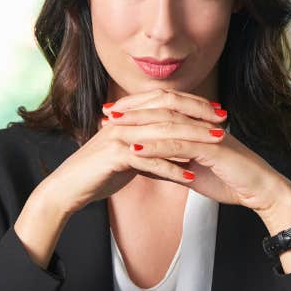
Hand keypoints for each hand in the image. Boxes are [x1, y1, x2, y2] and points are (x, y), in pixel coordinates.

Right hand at [36, 90, 228, 216]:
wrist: (67, 188)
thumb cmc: (98, 173)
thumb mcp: (127, 155)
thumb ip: (150, 149)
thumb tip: (177, 153)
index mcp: (128, 116)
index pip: (166, 101)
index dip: (193, 104)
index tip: (218, 112)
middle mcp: (124, 120)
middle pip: (169, 112)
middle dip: (199, 117)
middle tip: (224, 123)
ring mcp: (118, 136)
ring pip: (163, 134)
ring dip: (193, 140)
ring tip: (216, 145)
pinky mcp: (114, 156)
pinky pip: (149, 160)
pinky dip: (171, 168)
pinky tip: (190, 176)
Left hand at [102, 89, 290, 224]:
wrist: (262, 191)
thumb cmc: (232, 181)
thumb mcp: (193, 172)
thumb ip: (171, 164)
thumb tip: (146, 164)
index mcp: (198, 125)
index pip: (164, 109)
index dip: (138, 109)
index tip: (113, 113)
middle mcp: (203, 124)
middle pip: (162, 109)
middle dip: (132, 111)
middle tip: (106, 113)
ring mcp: (208, 134)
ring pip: (167, 124)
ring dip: (138, 125)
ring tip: (114, 128)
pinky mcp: (214, 148)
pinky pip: (180, 145)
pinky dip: (155, 146)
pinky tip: (135, 148)